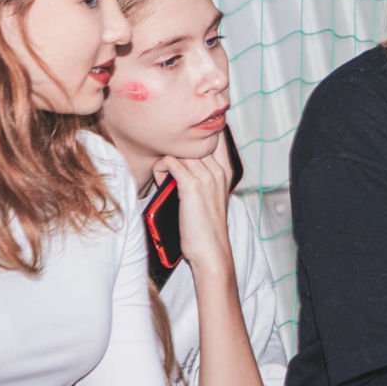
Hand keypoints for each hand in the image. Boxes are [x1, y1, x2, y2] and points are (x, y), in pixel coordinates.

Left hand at [155, 142, 235, 274]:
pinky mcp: (192, 186)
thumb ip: (202, 175)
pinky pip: (170, 162)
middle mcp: (218, 170)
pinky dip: (161, 169)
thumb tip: (181, 162)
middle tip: (170, 170)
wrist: (211, 249)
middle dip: (177, 150)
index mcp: (225, 171)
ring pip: (179, 150)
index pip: (214, 136)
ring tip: (165, 178)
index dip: (195, 138)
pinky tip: (162, 183)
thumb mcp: (211, 195)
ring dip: (166, 161)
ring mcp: (207, 177)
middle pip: (193, 141)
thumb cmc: (207, 227)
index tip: (181, 149)